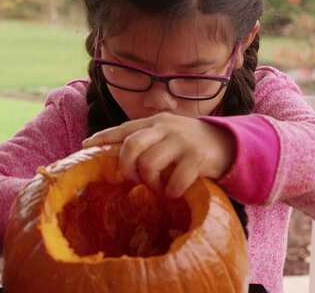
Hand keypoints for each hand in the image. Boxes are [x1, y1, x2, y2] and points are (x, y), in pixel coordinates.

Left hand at [82, 112, 234, 197]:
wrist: (228, 142)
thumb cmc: (190, 143)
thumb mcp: (168, 133)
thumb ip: (147, 139)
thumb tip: (115, 154)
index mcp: (156, 122)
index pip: (124, 128)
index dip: (103, 137)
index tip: (86, 145)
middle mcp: (166, 128)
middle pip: (131, 145)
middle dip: (126, 166)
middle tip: (134, 178)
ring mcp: (181, 142)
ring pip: (149, 164)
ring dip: (149, 182)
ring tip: (157, 186)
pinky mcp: (197, 158)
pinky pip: (174, 180)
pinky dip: (170, 191)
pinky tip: (174, 192)